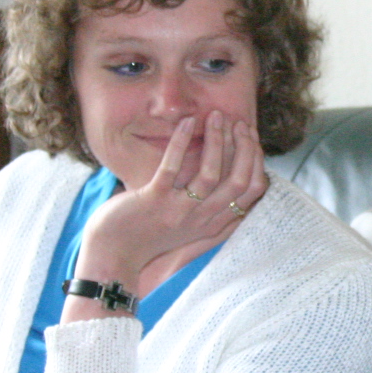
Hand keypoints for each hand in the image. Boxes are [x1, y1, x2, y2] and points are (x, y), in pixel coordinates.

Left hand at [69, 112, 266, 305]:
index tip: (251, 136)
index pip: (253, 190)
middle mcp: (202, 219)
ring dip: (217, 140)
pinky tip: (187, 123)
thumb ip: (210, 207)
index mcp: (215, 223)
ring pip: (210, 173)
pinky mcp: (154, 201)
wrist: (114, 254)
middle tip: (239, 122)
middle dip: (245, 146)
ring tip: (216, 117)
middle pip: (239, 181)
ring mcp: (179, 211)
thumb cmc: (150, 234)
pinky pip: (172, 167)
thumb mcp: (190, 225)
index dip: (257, 159)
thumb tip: (228, 173)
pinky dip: (181, 141)